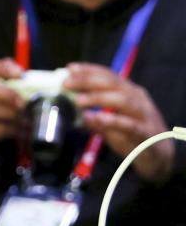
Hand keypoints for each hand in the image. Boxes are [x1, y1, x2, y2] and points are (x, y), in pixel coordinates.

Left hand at [66, 63, 173, 182]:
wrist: (158, 156)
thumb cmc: (131, 135)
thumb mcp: (108, 124)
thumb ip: (90, 117)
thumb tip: (68, 110)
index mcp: (128, 92)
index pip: (109, 76)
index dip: (89, 70)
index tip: (70, 68)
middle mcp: (137, 99)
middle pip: (112, 84)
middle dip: (88, 81)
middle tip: (66, 84)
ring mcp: (143, 115)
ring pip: (122, 100)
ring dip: (98, 98)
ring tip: (77, 101)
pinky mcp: (146, 133)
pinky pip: (130, 125)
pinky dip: (112, 120)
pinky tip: (96, 118)